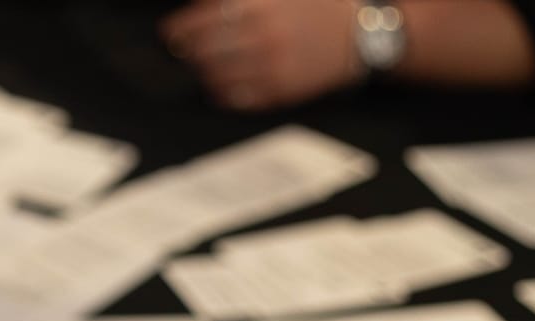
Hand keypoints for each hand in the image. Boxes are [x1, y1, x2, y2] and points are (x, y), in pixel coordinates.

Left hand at [161, 0, 364, 111]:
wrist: (364, 31)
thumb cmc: (319, 4)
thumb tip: (204, 8)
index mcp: (259, 4)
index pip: (201, 21)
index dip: (179, 30)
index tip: (170, 34)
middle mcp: (263, 35)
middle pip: (202, 51)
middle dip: (189, 52)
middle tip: (186, 52)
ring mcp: (271, 65)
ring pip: (215, 77)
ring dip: (204, 72)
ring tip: (207, 66)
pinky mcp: (281, 90)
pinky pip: (236, 97)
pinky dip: (223, 91)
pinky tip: (225, 82)